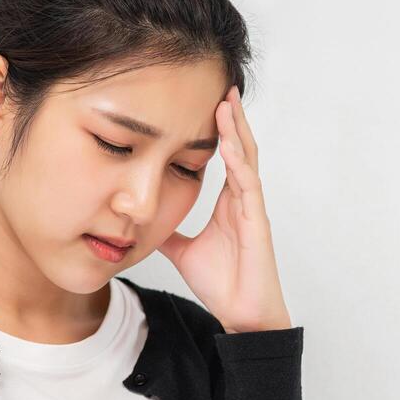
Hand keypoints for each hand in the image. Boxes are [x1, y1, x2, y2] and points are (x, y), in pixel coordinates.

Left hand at [155, 86, 293, 333]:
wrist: (241, 313)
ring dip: (237, 131)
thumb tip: (142, 221)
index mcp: (229, 203)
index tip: (208, 101)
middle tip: (223, 86)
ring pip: (247, 160)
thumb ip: (168, 232)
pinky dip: (239, 164)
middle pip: (240, 148)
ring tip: (227, 102)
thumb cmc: (223, 283)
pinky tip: (230, 144)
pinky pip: (248, 187)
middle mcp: (243, 200)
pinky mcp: (257, 224)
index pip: (226, 156)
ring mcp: (252, 210)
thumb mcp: (183, 251)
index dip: (220, 130)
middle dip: (232, 118)